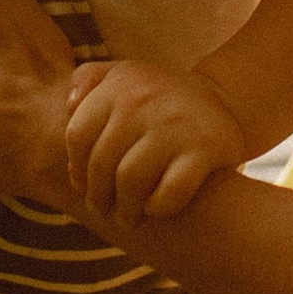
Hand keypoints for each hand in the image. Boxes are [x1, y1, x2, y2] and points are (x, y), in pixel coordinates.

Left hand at [63, 58, 249, 223]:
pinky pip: (169, 192)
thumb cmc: (162, 97)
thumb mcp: (125, 74)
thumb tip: (68, 108)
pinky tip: (156, 208)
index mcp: (120, 85)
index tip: (83, 185)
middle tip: (104, 210)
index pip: (78, 137)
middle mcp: (143, 100)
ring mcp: (174, 125)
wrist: (224, 99)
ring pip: (130, 181)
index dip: (76, 168)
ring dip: (125, 209)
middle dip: (99, 196)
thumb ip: (89, 80)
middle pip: (102, 164)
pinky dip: (158, 207)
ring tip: (128, 218)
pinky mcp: (204, 150)